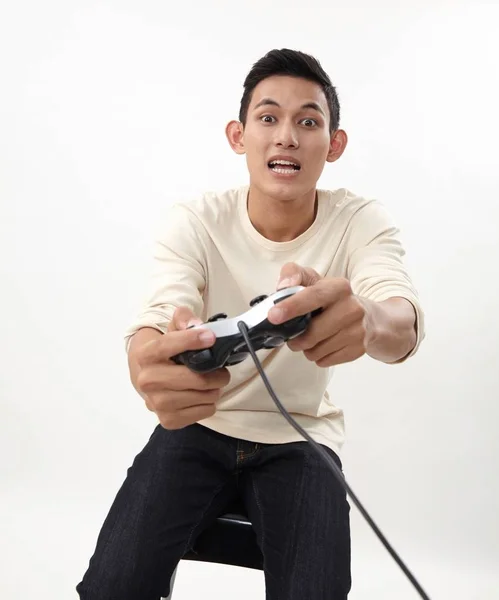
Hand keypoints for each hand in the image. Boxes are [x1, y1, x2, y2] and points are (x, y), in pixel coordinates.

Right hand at [134, 307, 229, 428]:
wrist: (147, 377)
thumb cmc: (166, 351)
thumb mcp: (172, 329)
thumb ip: (184, 319)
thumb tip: (197, 325)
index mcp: (145, 355)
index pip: (165, 346)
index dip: (189, 341)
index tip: (211, 338)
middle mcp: (146, 381)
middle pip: (192, 378)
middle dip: (215, 374)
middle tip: (222, 371)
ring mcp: (156, 403)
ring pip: (201, 396)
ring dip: (214, 389)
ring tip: (213, 383)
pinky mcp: (168, 420)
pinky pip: (202, 412)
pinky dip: (209, 404)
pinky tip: (203, 396)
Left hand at [268, 263, 373, 367]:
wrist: (369, 318)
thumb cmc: (333, 300)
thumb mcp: (315, 280)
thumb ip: (294, 275)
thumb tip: (283, 286)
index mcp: (339, 287)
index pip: (313, 295)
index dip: (291, 306)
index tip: (273, 316)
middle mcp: (352, 308)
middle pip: (311, 333)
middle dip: (295, 339)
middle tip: (293, 336)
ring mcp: (358, 330)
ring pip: (316, 351)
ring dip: (306, 348)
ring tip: (312, 339)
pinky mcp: (358, 349)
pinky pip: (325, 361)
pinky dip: (318, 356)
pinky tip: (324, 345)